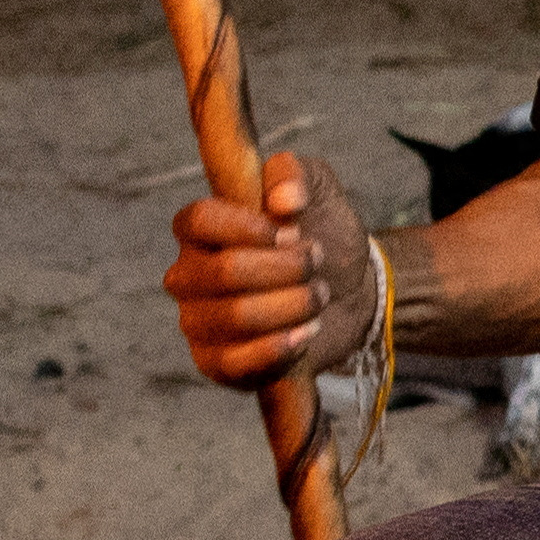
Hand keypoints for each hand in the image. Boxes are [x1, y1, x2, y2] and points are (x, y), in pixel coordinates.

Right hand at [163, 151, 378, 386]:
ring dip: (294, 304)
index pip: (197, 221)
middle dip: (287, 268)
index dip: (246, 227)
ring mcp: (198, 323)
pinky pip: (237, 362)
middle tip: (315, 263)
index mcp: (200, 230)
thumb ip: (295, 175)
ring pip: (238, 317)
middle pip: (225, 272)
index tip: (288, 231)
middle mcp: (188, 276)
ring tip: (318, 295)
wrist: (351, 292)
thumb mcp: (316, 188)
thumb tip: (284, 200)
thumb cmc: (322, 233)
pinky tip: (307, 332)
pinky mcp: (216, 364)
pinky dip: (282, 346)